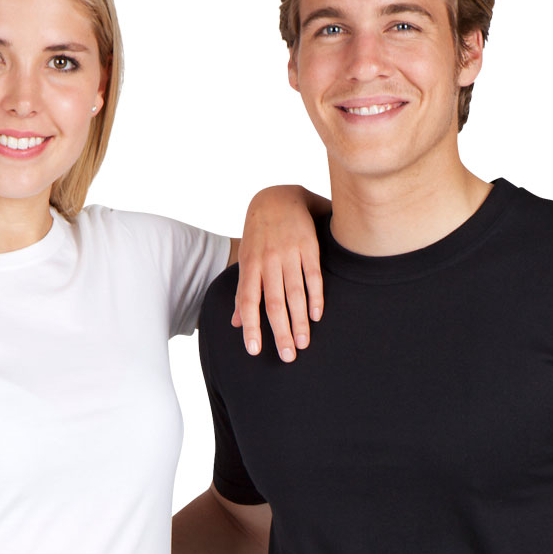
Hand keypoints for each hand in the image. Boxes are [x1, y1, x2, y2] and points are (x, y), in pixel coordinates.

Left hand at [233, 185, 323, 361]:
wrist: (277, 197)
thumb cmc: (258, 235)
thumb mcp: (245, 260)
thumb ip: (243, 292)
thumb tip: (235, 323)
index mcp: (250, 266)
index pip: (248, 302)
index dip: (250, 327)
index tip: (254, 351)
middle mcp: (268, 261)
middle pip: (273, 303)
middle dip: (280, 332)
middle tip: (287, 357)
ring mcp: (288, 253)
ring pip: (294, 293)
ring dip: (299, 320)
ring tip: (303, 343)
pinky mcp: (309, 246)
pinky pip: (313, 275)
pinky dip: (315, 296)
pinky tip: (317, 316)